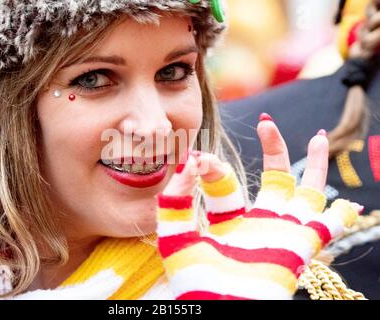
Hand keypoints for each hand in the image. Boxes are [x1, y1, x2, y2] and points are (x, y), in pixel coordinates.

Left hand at [156, 116, 360, 299]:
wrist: (217, 307)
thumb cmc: (194, 282)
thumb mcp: (176, 238)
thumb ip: (176, 202)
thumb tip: (190, 163)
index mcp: (227, 219)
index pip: (224, 182)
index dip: (211, 167)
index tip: (198, 159)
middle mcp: (257, 222)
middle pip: (272, 179)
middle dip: (274, 149)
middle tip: (267, 123)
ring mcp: (281, 232)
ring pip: (305, 192)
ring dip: (316, 165)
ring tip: (321, 137)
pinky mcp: (300, 244)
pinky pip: (327, 227)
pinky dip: (341, 216)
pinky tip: (349, 204)